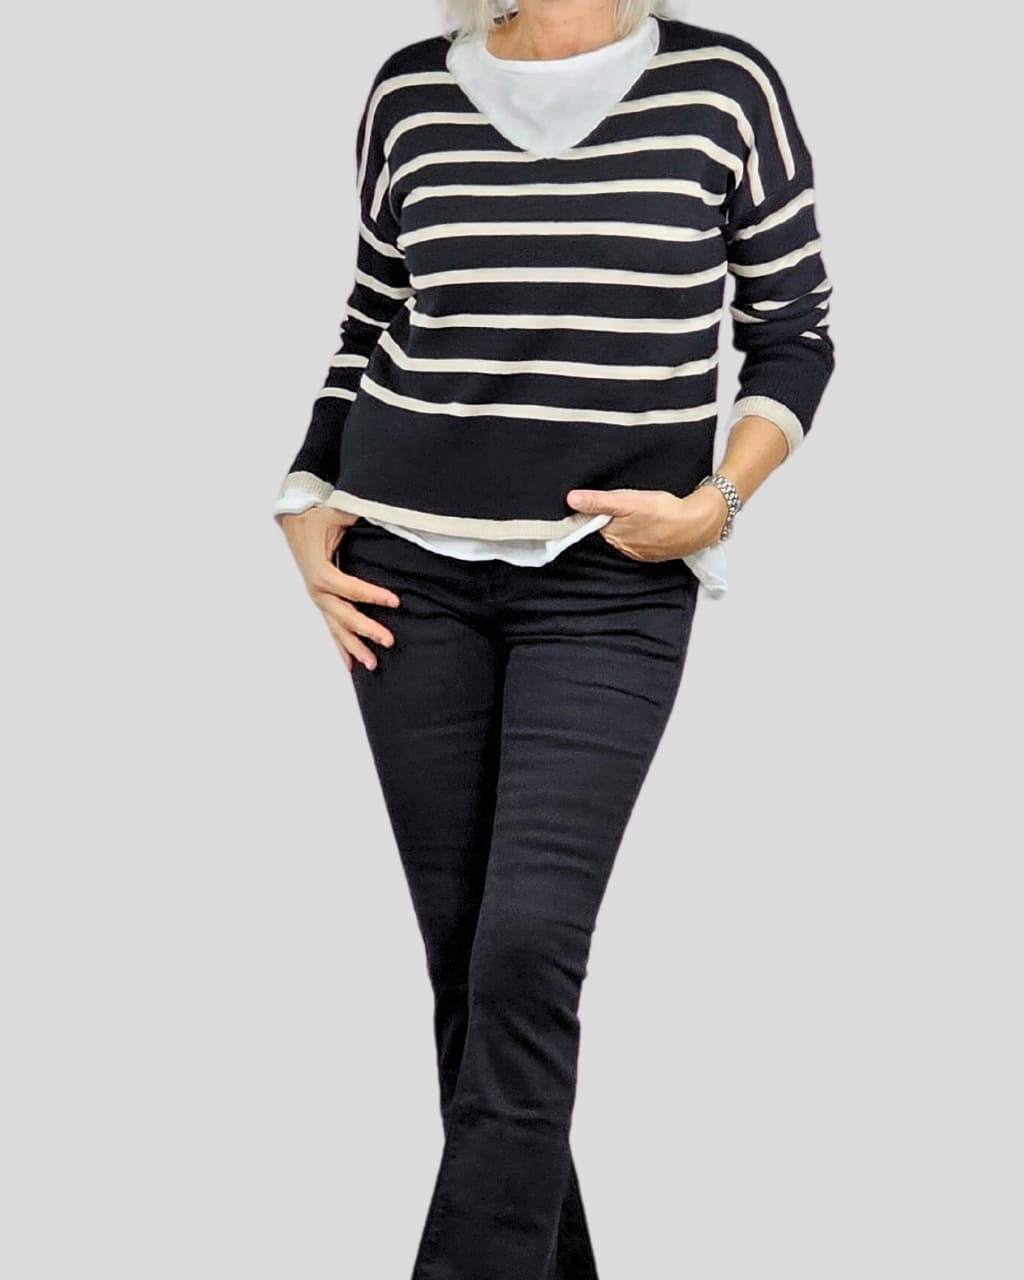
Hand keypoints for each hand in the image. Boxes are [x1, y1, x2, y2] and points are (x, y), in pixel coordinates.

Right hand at [276, 505, 400, 672]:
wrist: (294, 521)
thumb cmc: (316, 517)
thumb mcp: (337, 512)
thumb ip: (357, 514)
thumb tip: (382, 509)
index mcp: (320, 571)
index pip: (349, 588)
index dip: (372, 595)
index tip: (395, 601)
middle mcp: (318, 590)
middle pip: (345, 616)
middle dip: (367, 630)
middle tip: (389, 641)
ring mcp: (319, 599)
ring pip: (338, 629)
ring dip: (355, 648)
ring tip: (373, 665)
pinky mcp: (322, 602)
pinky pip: (332, 628)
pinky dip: (342, 647)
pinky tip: (352, 664)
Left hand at [565, 486, 727, 561]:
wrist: (697, 524)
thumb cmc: (663, 512)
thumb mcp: (627, 501)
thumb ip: (598, 501)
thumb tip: (571, 499)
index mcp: (612, 537)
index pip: (590, 527)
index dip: (588, 515)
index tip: (589, 505)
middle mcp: (622, 549)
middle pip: (604, 533)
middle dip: (604, 521)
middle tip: (613, 505)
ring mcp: (638, 552)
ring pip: (621, 537)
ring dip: (621, 527)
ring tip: (630, 514)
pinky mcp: (653, 552)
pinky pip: (637, 542)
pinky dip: (637, 534)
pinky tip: (644, 524)